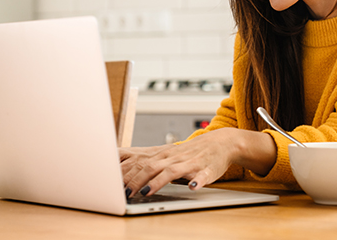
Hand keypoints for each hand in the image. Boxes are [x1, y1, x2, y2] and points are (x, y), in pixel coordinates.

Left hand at [119, 128, 275, 197]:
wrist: (222, 142)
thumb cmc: (193, 153)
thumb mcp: (171, 156)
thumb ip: (152, 165)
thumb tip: (129, 176)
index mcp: (165, 155)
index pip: (141, 163)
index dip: (128, 174)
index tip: (114, 185)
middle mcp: (175, 157)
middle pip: (152, 167)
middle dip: (136, 180)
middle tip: (124, 193)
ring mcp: (191, 163)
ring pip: (172, 170)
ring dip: (158, 181)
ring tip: (147, 191)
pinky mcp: (207, 169)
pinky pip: (202, 176)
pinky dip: (197, 181)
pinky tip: (193, 186)